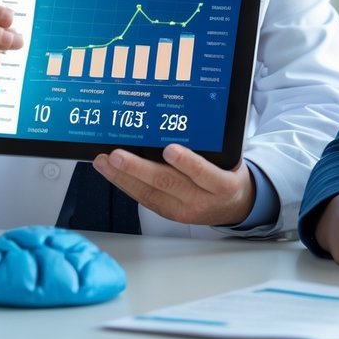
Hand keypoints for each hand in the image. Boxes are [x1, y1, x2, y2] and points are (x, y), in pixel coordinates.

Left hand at [91, 144, 256, 227]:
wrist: (233, 206)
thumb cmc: (227, 175)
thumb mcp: (231, 161)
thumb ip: (209, 148)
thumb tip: (177, 124)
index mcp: (222, 184)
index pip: (204, 173)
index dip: (187, 162)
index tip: (170, 150)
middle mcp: (200, 200)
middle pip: (167, 184)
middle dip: (138, 169)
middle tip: (117, 156)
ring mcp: (182, 210)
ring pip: (149, 194)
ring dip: (122, 177)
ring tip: (104, 162)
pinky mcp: (168, 214)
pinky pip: (144, 199)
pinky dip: (125, 184)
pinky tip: (111, 172)